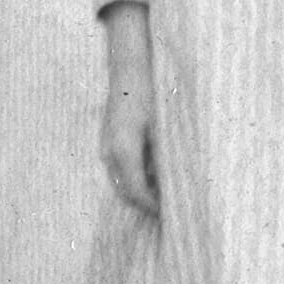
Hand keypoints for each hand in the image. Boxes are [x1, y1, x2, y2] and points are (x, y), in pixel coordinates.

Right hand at [99, 75, 158, 216]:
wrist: (130, 69)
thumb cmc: (152, 94)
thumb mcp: (165, 126)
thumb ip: (167, 156)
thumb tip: (177, 183)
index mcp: (124, 150)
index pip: (136, 191)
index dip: (153, 207)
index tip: (172, 214)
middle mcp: (109, 153)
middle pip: (126, 192)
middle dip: (147, 204)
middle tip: (172, 211)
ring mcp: (106, 148)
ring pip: (122, 182)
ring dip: (142, 192)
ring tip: (168, 196)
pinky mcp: (109, 142)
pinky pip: (121, 169)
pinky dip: (138, 178)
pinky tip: (158, 175)